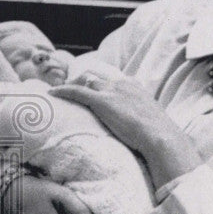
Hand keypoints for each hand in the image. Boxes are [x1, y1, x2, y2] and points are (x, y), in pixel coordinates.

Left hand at [48, 63, 201, 187]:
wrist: (160, 137)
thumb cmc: (158, 135)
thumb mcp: (151, 120)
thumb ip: (142, 118)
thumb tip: (141, 129)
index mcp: (134, 86)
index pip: (112, 78)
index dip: (99, 82)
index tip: (92, 87)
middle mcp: (122, 84)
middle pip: (96, 76)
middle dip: (82, 80)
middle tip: (72, 89)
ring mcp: (112, 91)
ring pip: (85, 80)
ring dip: (72, 84)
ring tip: (61, 92)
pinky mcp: (102, 101)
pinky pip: (76, 91)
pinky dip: (63, 90)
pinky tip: (52, 92)